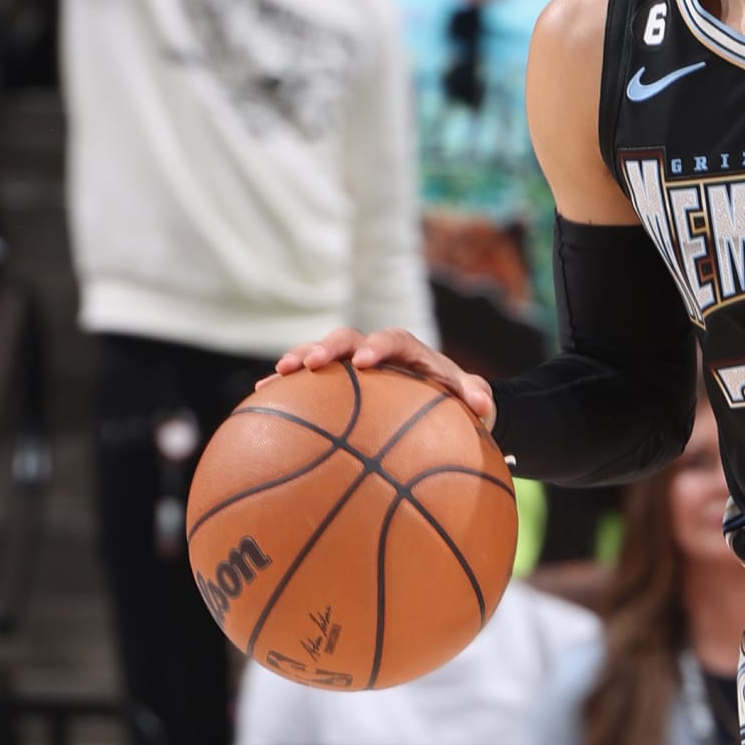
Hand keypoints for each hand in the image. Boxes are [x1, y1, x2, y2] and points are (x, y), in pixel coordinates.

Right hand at [262, 326, 495, 435]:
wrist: (438, 400)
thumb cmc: (455, 396)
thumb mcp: (472, 396)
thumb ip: (478, 396)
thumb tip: (484, 406)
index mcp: (407, 348)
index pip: (393, 339)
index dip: (378, 346)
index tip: (365, 362)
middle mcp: (375, 349)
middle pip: (347, 339)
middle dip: (327, 347)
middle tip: (309, 363)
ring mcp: (351, 364)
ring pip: (321, 354)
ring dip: (298, 361)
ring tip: (274, 377)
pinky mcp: (336, 381)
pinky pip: (308, 379)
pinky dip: (286, 385)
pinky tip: (260, 398)